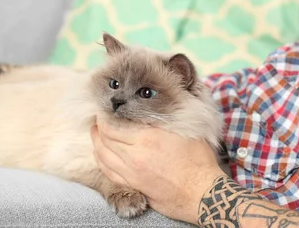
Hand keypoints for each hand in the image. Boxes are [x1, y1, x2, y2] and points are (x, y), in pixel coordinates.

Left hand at [91, 119, 225, 223]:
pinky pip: (108, 172)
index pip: (112, 126)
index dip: (104, 116)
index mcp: (147, 138)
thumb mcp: (186, 131)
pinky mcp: (133, 185)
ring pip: (102, 156)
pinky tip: (103, 155)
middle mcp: (135, 156)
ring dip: (97, 143)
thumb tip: (156, 106)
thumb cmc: (199, 161)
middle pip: (104, 140)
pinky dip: (101, 160)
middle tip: (99, 119)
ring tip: (97, 134)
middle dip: (98, 128)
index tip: (105, 109)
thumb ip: (167, 119)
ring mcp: (131, 173)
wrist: (201, 192)